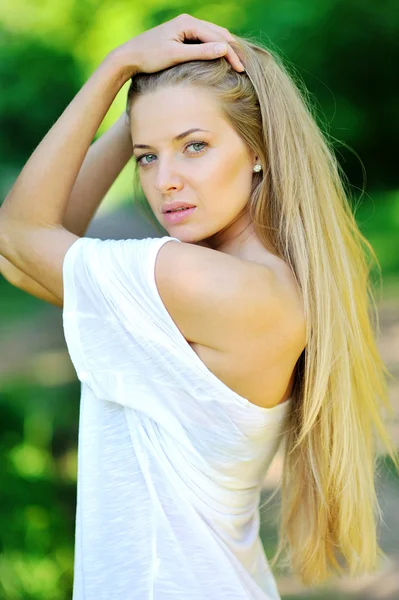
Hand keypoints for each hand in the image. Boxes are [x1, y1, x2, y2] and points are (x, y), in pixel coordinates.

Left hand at [113, 13, 244, 80]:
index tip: (241, 70)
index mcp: (188, 23)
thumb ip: (200, 53)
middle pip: (218, 34)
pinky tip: (222, 60)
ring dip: (226, 49)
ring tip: (238, 63)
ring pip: (213, 36)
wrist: (129, 57)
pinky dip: (216, 49)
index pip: (217, 38)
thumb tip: (224, 50)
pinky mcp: (182, 36)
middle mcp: (188, 21)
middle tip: (245, 67)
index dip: (231, 54)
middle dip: (232, 50)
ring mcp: (185, 27)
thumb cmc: (150, 57)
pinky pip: (205, 40)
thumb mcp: (176, 56)